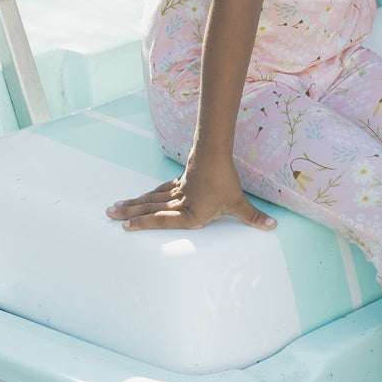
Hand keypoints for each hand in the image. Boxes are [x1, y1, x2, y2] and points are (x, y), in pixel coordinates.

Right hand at [106, 154, 276, 231]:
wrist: (216, 154)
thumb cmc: (225, 182)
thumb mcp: (238, 203)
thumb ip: (253, 217)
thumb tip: (273, 227)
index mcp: (190, 214)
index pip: (163, 221)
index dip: (144, 224)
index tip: (126, 226)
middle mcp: (179, 203)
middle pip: (151, 208)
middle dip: (130, 213)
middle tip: (109, 214)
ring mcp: (177, 192)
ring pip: (151, 199)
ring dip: (133, 204)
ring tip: (114, 208)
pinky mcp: (179, 182)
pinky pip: (159, 191)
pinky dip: (147, 196)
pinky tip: (139, 198)